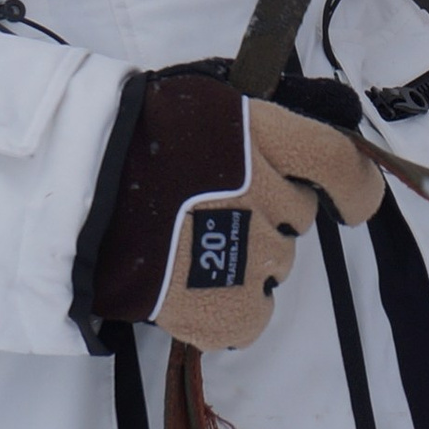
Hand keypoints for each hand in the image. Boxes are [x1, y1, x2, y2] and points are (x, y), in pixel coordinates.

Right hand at [88, 74, 385, 352]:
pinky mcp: (221, 306)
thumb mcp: (203, 111)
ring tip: (189, 248)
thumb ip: (253, 131)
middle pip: (297, 218)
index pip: (337, 160)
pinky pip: (252, 317)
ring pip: (274, 265)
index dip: (357, 186)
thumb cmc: (129, 142)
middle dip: (269, 216)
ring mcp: (246, 251)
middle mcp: (264, 191)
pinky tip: (192, 290)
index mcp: (260, 134)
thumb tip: (292, 151)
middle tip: (214, 211)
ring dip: (246, 260)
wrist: (72, 196)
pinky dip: (231, 310)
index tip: (354, 203)